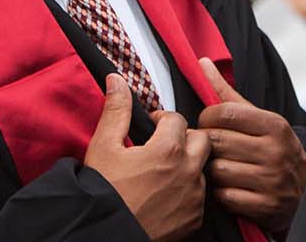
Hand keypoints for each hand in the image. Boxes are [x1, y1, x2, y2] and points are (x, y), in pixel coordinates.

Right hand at [84, 74, 210, 241]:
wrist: (106, 233)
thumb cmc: (103, 191)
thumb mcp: (103, 146)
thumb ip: (116, 110)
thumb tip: (117, 79)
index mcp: (168, 149)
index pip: (178, 119)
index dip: (162, 120)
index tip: (151, 128)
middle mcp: (188, 172)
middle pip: (201, 140)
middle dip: (185, 138)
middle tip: (162, 146)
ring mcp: (194, 198)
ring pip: (202, 169)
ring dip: (187, 165)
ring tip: (162, 172)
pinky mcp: (194, 220)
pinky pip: (199, 197)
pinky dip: (187, 192)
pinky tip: (166, 195)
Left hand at [198, 58, 305, 232]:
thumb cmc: (272, 149)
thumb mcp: (258, 119)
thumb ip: (227, 93)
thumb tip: (201, 61)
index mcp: (274, 124)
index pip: (222, 113)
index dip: (206, 119)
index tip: (208, 125)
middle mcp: (276, 150)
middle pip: (216, 142)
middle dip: (207, 146)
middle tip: (212, 149)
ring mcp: (273, 180)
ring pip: (217, 171)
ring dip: (212, 172)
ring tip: (221, 168)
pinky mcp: (267, 206)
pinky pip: (225, 196)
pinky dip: (221, 194)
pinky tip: (230, 188)